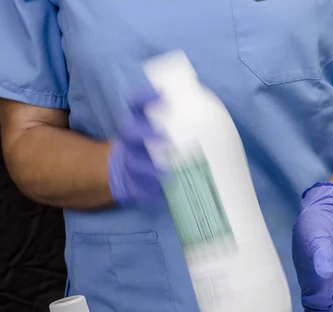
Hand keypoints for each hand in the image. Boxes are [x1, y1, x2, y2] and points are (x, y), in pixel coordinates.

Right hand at [108, 88, 164, 205]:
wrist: (128, 171)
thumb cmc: (156, 145)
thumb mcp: (161, 128)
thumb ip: (175, 118)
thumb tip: (202, 102)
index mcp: (136, 121)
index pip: (135, 104)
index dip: (143, 97)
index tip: (161, 95)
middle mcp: (129, 140)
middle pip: (129, 132)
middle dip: (145, 132)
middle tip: (165, 137)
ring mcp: (128, 162)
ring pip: (133, 162)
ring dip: (149, 166)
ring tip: (168, 171)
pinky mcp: (131, 184)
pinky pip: (138, 188)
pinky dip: (150, 191)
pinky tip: (162, 193)